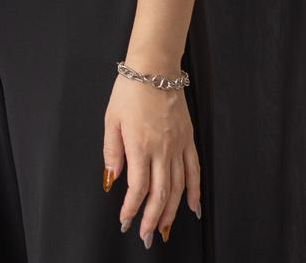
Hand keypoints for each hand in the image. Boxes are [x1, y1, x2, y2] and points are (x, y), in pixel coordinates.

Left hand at [104, 74, 200, 245]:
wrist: (155, 69)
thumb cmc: (129, 91)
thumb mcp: (110, 119)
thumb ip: (112, 151)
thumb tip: (112, 180)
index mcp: (140, 145)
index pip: (138, 187)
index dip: (131, 208)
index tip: (124, 221)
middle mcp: (162, 150)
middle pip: (161, 194)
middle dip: (152, 218)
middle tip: (145, 236)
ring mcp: (178, 146)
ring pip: (178, 187)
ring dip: (172, 212)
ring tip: (164, 229)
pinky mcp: (188, 140)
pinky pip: (194, 171)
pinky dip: (194, 192)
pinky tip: (193, 208)